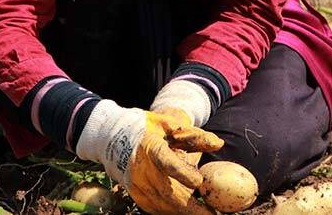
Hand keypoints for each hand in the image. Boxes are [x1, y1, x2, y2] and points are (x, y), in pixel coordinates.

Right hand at [76, 102, 220, 214]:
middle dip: (190, 207)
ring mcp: (137, 185)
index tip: (198, 182)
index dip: (181, 172)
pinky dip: (173, 212)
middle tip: (212, 214)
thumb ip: (195, 136)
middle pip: (167, 192)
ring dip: (184, 212)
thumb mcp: (170, 125)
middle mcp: (141, 169)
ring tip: (205, 214)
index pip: (165, 161)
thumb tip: (218, 144)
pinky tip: (189, 211)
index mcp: (150, 146)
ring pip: (163, 205)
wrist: (113, 138)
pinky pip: (157, 209)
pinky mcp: (137, 196)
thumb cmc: (148, 129)